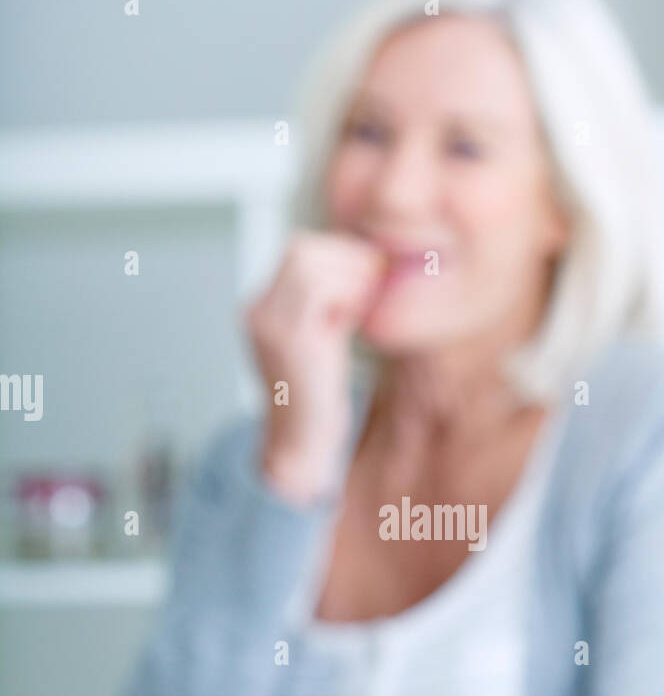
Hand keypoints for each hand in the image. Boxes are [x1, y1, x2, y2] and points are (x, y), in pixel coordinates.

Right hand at [245, 230, 384, 501]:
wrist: (301, 447)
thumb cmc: (320, 398)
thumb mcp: (325, 338)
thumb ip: (334, 302)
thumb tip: (373, 262)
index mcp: (263, 307)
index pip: (300, 249)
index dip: (340, 254)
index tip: (370, 278)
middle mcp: (257, 311)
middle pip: (301, 249)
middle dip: (346, 259)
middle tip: (373, 287)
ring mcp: (268, 324)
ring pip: (308, 264)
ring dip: (348, 277)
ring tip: (361, 308)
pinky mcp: (287, 340)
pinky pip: (316, 291)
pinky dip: (344, 295)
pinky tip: (354, 321)